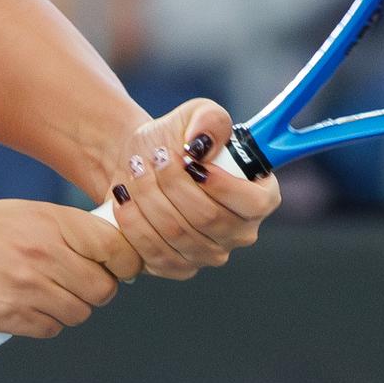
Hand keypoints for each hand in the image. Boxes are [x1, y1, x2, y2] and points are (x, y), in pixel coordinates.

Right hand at [0, 200, 144, 337]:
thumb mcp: (22, 213)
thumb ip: (65, 229)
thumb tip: (112, 250)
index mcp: (50, 222)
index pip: (116, 248)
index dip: (126, 262)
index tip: (121, 266)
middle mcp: (43, 254)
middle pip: (103, 288)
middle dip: (98, 290)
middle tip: (79, 283)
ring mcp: (27, 287)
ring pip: (79, 312)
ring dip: (72, 308)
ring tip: (48, 294)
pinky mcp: (10, 316)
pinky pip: (51, 329)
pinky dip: (46, 323)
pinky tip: (27, 307)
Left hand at [105, 98, 280, 279]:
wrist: (140, 164)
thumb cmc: (175, 141)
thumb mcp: (195, 115)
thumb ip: (210, 120)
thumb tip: (203, 142)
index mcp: (259, 198)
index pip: (254, 203)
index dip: (222, 185)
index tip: (192, 162)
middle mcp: (239, 232)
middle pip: (208, 217)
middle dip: (174, 184)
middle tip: (153, 157)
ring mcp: (209, 255)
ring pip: (177, 233)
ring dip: (150, 197)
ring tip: (135, 170)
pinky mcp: (177, 267)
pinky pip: (155, 252)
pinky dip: (135, 223)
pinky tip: (124, 198)